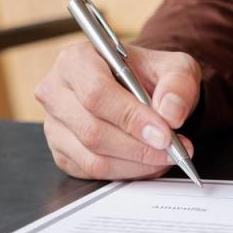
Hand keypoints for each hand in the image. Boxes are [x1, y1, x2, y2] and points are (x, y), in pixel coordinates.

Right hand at [36, 43, 200, 179]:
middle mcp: (56, 92)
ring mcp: (54, 125)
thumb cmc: (150, 75)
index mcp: (76, 60)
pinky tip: (147, 162)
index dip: (132, 118)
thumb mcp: (175, 67)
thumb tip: (171, 113)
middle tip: (172, 150)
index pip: (96, 93)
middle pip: (92, 130)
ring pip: (93, 158)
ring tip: (165, 156)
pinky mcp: (61, 152)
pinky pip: (92, 172)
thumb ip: (178, 84)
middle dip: (139, 147)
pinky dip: (126, 172)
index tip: (164, 134)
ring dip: (136, 164)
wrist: (139, 88)